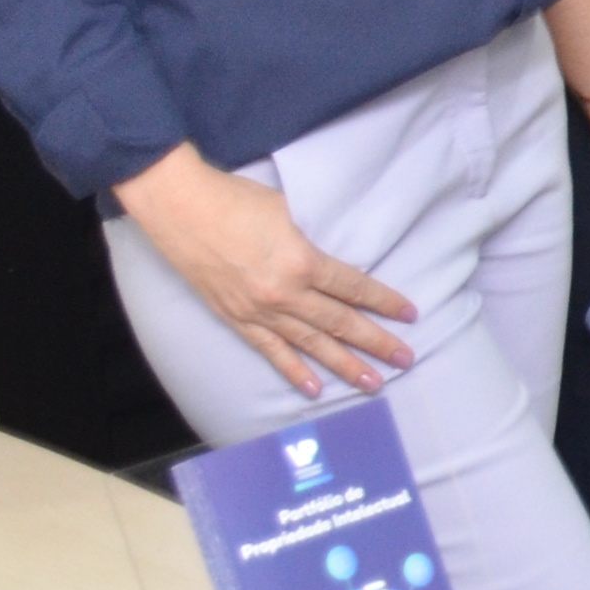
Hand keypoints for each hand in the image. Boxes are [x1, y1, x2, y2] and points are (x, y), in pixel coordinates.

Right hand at [111, 149, 414, 397]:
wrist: (180, 208)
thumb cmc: (236, 200)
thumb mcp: (290, 212)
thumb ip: (314, 242)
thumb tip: (335, 263)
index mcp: (302, 262)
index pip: (354, 288)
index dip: (384, 302)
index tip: (409, 314)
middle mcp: (285, 294)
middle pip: (340, 323)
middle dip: (376, 343)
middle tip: (405, 359)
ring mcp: (259, 311)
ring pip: (311, 345)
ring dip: (344, 365)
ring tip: (373, 383)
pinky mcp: (236, 319)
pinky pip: (271, 352)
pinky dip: (293, 371)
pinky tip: (314, 389)